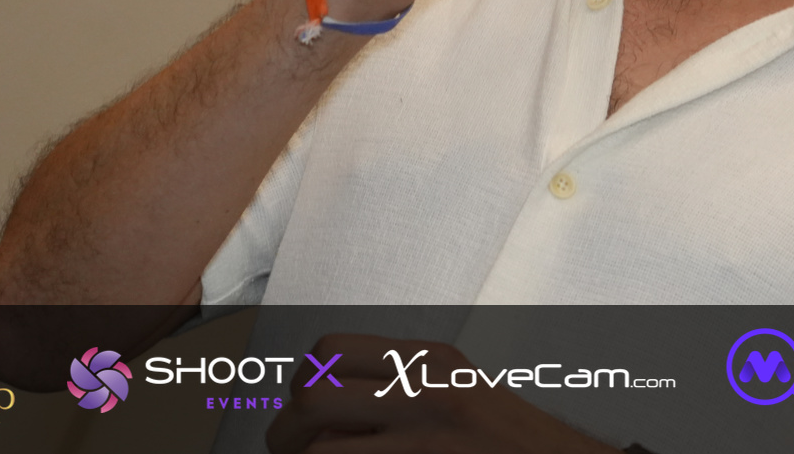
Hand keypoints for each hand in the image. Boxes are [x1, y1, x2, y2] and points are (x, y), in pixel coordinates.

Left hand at [267, 335, 620, 453]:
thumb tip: (327, 417)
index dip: (300, 383)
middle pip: (312, 392)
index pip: (331, 350)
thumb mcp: (456, 393)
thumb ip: (398, 392)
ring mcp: (427, 431)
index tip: (301, 416)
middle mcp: (425, 386)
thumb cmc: (509, 440)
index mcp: (429, 359)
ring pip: (319, 449)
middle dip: (285, 434)